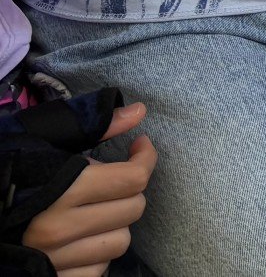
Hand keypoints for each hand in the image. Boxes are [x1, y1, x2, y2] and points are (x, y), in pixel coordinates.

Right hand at [22, 101, 155, 276]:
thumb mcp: (44, 139)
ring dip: (114, 223)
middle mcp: (59, 229)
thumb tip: (140, 111)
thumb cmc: (8, 173)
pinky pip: (97, 270)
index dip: (145, 158)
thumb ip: (94, 126)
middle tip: (113, 180)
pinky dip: (96, 253)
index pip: (132, 179)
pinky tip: (81, 238)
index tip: (139, 148)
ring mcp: (55, 259)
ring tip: (94, 210)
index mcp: (62, 190)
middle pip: (132, 209)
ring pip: (120, 241)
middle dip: (129, 190)